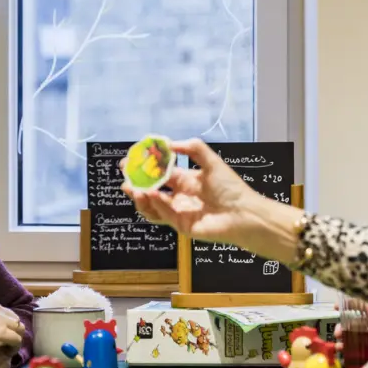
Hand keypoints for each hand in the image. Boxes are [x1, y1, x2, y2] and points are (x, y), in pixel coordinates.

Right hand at [0, 295, 25, 358]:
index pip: (4, 310)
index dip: (4, 322)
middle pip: (13, 318)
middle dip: (11, 329)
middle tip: (7, 340)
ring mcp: (0, 319)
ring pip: (19, 328)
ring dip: (15, 337)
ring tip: (9, 346)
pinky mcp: (2, 332)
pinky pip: (17, 339)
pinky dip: (15, 347)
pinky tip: (8, 351)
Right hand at [121, 138, 264, 242]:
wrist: (243, 214)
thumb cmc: (230, 187)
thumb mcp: (211, 162)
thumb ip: (192, 149)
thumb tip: (169, 143)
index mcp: (186, 180)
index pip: (160, 173)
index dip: (146, 168)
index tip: (130, 161)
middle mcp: (180, 196)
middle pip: (152, 190)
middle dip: (137, 184)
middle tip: (125, 177)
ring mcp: (179, 212)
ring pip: (152, 205)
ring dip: (141, 197)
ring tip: (133, 189)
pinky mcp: (180, 225)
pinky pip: (162, 215)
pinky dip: (155, 204)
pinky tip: (152, 194)